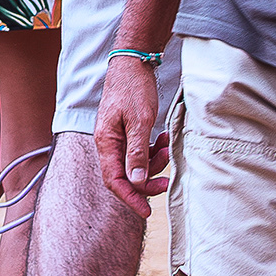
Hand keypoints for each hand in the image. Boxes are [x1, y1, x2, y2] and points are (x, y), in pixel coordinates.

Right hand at [95, 55, 169, 207]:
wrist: (132, 63)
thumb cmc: (133, 89)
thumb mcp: (140, 121)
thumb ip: (137, 152)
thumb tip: (135, 180)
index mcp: (106, 142)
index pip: (114, 180)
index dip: (130, 198)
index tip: (147, 211)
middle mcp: (109, 143)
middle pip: (126, 176)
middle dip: (148, 180)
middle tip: (169, 180)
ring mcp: (118, 138)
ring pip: (135, 165)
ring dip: (153, 162)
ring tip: (166, 147)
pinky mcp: (127, 132)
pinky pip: (140, 152)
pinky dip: (153, 150)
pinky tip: (162, 139)